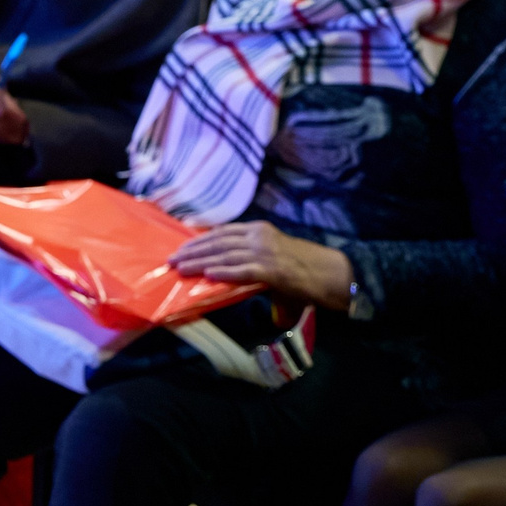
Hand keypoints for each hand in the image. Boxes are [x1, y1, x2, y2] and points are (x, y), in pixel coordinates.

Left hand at [170, 221, 353, 310]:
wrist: (333, 274)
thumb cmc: (305, 270)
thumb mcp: (275, 259)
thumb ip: (252, 264)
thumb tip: (230, 275)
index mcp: (259, 230)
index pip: (222, 231)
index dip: (200, 239)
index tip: (182, 246)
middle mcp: (259, 236)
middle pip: (218, 241)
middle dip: (193, 250)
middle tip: (173, 259)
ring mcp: (265, 252)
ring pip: (224, 254)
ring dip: (200, 261)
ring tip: (181, 268)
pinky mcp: (272, 270)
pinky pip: (242, 270)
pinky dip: (223, 271)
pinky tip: (208, 274)